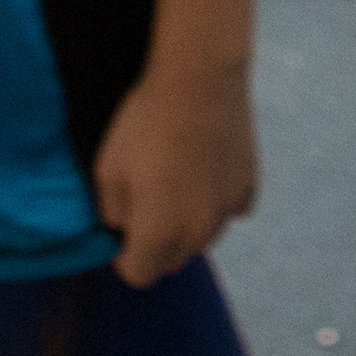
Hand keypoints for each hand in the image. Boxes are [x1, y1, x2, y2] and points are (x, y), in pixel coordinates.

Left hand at [90, 53, 257, 283]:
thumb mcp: (107, 170)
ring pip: (203, 239)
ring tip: (177, 184)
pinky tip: (206, 173)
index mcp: (157, 236)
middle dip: (156, 244)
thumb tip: (122, 227)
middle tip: (146, 202)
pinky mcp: (248, 186)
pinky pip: (231, 210)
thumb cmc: (144, 125)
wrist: (199, 81)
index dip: (124, 254)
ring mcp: (226, 211)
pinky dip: (218, 202)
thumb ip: (111, 213)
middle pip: (172, 261)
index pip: (138, 275)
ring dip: (187, 225)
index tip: (122, 226)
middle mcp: (196, 235)